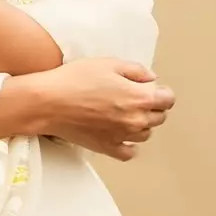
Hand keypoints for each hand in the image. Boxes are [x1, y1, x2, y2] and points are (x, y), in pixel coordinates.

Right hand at [31, 59, 174, 160]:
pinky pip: (129, 152)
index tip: (152, 88)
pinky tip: (120, 134)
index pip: (168, 99)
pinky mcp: (107, 147)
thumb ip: (136, 70)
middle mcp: (135, 119)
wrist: (47, 102)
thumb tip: (150, 79)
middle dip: (152, 107)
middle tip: (136, 98)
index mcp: (140, 97)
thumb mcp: (108, 63)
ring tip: (125, 114)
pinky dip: (129, 144)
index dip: (161, 91)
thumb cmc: (74, 80)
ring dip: (141, 124)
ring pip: (146, 134)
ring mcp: (122, 136)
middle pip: (160, 117)